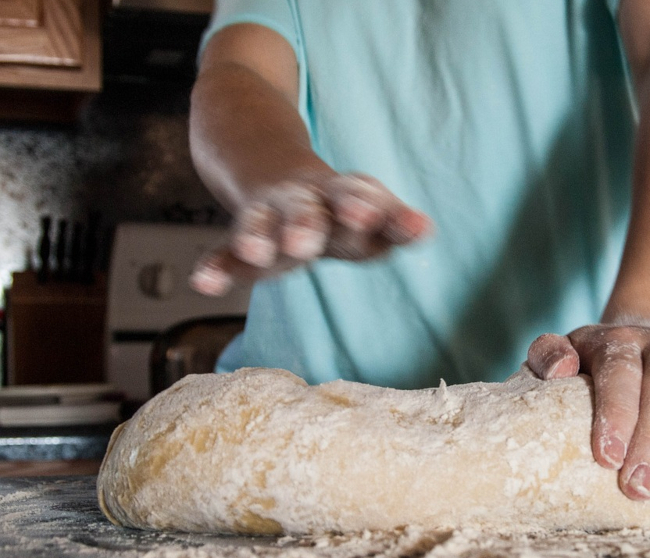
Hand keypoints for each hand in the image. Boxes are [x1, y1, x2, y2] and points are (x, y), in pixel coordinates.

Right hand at [189, 171, 431, 295]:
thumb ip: (396, 227)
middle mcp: (307, 203)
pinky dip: (215, 266)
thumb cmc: (334, 208)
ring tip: (256, 251)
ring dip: (261, 236)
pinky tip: (203, 284)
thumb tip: (426, 230)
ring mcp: (270, 215)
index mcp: (346, 201)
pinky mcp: (243, 232)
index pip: (371, 207)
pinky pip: (225, 250)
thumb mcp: (367, 215)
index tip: (414, 228)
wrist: (267, 161)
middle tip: (310, 239)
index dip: (391, 218)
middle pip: (310, 210)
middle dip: (310, 222)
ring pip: (264, 222)